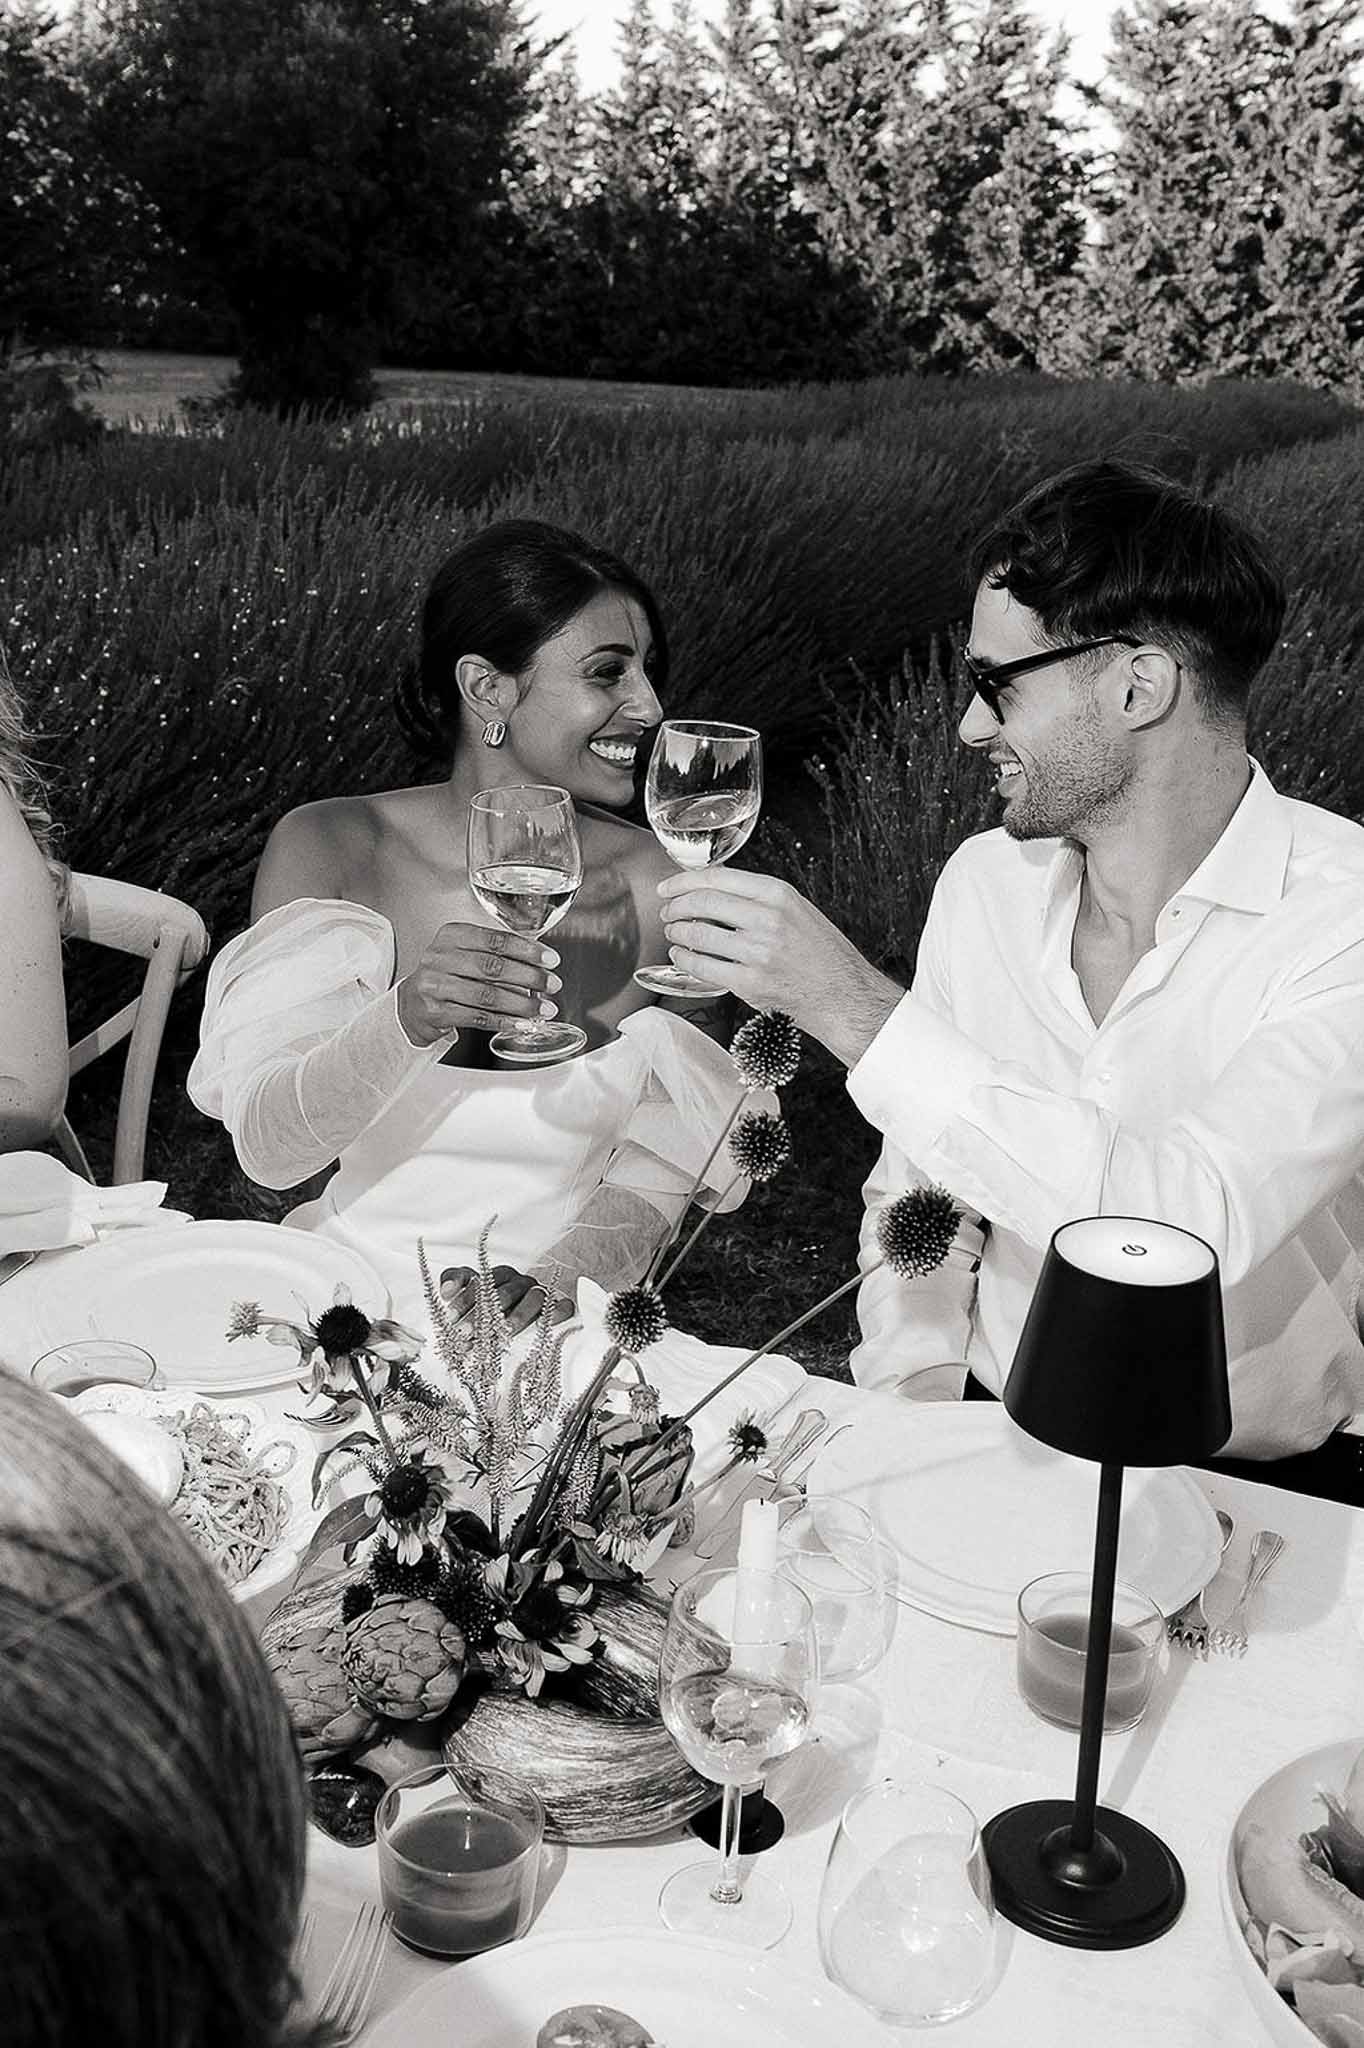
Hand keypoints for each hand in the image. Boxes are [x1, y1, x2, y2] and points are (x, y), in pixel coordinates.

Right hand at [396, 923, 561, 1047]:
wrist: (411, 1004)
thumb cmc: (447, 977)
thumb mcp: (465, 954)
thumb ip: (497, 953)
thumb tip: (540, 963)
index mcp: (452, 935)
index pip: (496, 940)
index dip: (527, 950)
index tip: (551, 960)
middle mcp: (440, 957)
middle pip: (494, 967)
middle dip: (529, 977)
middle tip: (552, 985)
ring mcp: (435, 985)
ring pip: (487, 995)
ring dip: (521, 1004)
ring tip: (542, 1009)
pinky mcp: (435, 1011)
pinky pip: (477, 1017)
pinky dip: (503, 1021)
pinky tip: (520, 1023)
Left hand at [438, 1262, 575, 1341]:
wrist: (530, 1320)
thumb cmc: (493, 1309)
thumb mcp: (471, 1295)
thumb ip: (454, 1284)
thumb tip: (445, 1291)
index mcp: (498, 1277)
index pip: (481, 1281)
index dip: (464, 1299)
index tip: (451, 1318)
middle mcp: (520, 1282)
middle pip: (505, 1292)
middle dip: (485, 1314)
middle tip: (467, 1333)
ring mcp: (541, 1293)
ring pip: (533, 1298)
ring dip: (517, 1316)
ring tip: (503, 1334)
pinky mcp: (560, 1306)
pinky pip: (562, 1307)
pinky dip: (557, 1314)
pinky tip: (544, 1327)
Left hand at [657, 868, 903, 1065]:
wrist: (843, 993)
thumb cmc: (821, 954)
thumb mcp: (797, 910)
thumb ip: (759, 898)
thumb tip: (714, 889)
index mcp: (778, 894)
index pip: (717, 878)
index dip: (684, 881)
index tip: (668, 886)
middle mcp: (767, 919)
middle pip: (702, 903)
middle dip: (675, 906)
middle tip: (667, 912)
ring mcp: (758, 952)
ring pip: (698, 934)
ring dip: (677, 933)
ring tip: (674, 934)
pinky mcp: (750, 983)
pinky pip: (703, 967)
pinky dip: (685, 960)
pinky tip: (682, 957)